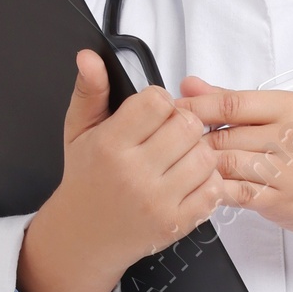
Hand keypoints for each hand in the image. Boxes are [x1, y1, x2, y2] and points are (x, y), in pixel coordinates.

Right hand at [16, 50, 228, 291]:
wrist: (83, 236)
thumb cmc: (86, 178)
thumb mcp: (79, 131)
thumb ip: (89, 91)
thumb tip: (90, 56)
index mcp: (110, 145)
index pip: (158, 102)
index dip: (160, 102)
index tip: (151, 114)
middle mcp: (135, 174)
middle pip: (188, 126)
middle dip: (182, 125)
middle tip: (167, 136)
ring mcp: (158, 201)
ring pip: (206, 156)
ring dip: (197, 152)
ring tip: (178, 157)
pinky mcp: (176, 223)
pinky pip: (213, 190)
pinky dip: (207, 181)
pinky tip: (187, 180)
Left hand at [178, 76, 292, 283]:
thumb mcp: (282, 117)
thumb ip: (233, 100)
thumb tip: (189, 84)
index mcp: (289, 106)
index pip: (230, 102)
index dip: (194, 107)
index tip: (171, 112)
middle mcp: (290, 135)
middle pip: (224, 134)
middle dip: (193, 142)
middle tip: (172, 146)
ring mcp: (287, 169)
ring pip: (226, 164)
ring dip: (202, 167)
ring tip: (186, 168)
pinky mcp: (280, 200)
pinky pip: (236, 193)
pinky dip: (215, 191)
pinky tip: (205, 189)